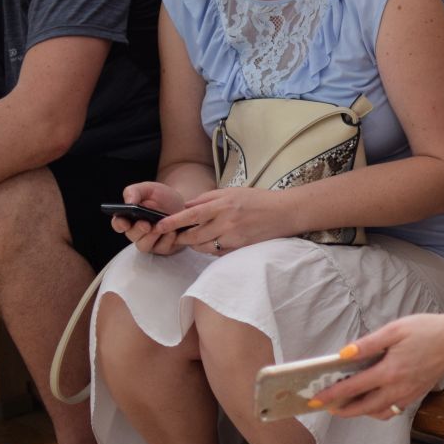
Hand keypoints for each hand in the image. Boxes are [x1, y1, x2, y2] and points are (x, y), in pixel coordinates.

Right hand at [114, 181, 188, 255]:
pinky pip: (163, 248)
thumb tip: (128, 202)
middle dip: (138, 230)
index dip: (119, 224)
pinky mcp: (164, 247)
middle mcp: (137, 232)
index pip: (119, 224)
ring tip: (160, 227)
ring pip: (144, 245)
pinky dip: (167, 240)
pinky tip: (172, 232)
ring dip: (152, 237)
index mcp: (129, 218)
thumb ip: (134, 191)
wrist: (183, 204)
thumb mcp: (148, 189)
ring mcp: (150, 241)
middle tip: (146, 224)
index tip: (124, 222)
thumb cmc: (162, 197)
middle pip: (132, 235)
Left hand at [154, 187, 294, 255]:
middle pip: (194, 236)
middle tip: (174, 235)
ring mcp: (233, 237)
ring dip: (194, 245)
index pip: (191, 215)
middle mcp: (226, 222)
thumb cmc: (258, 199)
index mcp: (223, 205)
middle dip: (180, 237)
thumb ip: (207, 198)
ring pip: (203, 247)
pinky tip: (211, 242)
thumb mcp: (232, 192)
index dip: (173, 222)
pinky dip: (209, 249)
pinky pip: (217, 252)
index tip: (159, 226)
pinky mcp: (240, 248)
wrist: (285, 213)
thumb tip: (186, 206)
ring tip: (192, 238)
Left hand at [319, 314, 443, 420]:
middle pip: (362, 408)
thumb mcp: (396, 330)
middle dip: (341, 409)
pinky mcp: (416, 395)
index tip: (315, 399)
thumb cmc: (428, 330)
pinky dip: (377, 410)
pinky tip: (372, 401)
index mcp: (389, 371)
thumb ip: (368, 344)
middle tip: (326, 407)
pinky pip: (392, 410)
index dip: (331, 395)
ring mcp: (408, 394)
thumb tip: (343, 355)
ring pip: (377, 412)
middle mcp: (397, 388)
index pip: (353, 388)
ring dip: (359, 412)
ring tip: (346, 405)